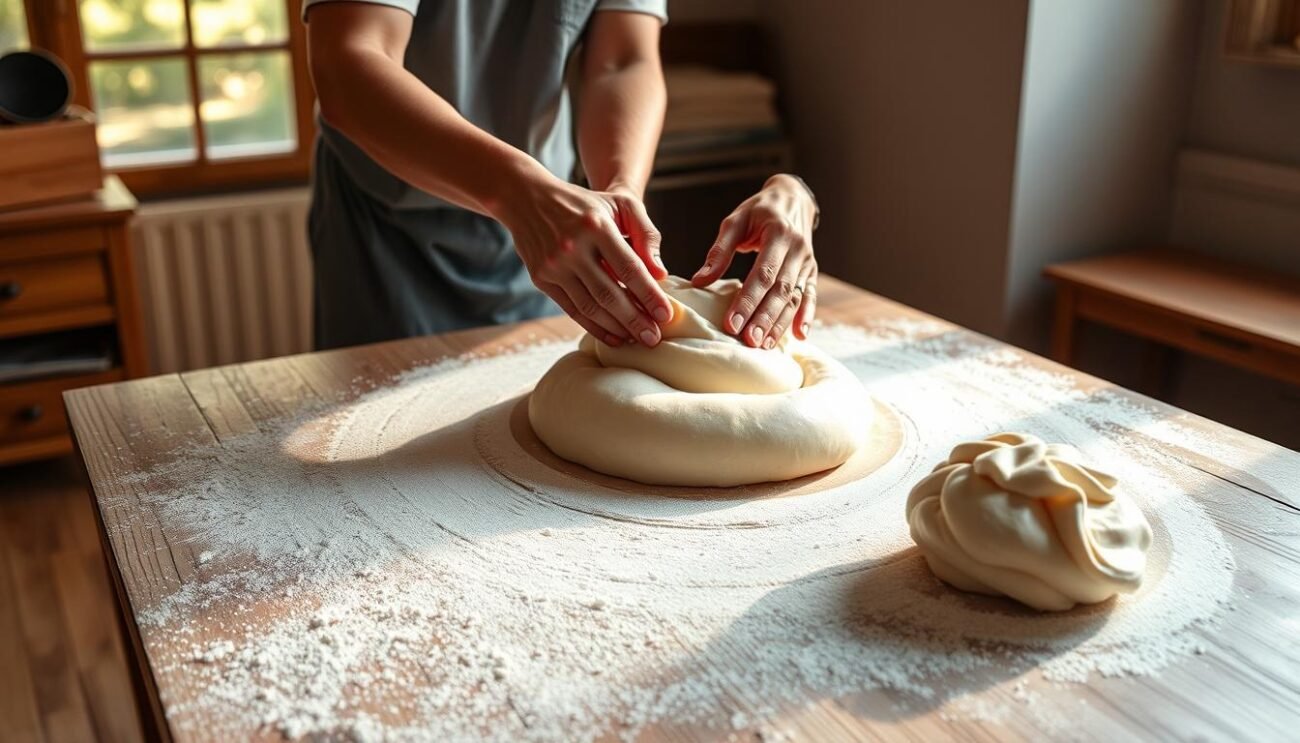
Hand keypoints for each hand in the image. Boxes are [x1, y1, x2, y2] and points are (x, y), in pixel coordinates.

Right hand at [496, 171, 671, 346]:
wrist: (528, 198)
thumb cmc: (585, 204)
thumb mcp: (620, 203)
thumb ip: (646, 234)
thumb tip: (660, 274)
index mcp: (596, 226)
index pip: (630, 269)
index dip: (649, 296)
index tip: (665, 316)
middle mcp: (572, 248)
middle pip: (609, 294)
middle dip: (635, 320)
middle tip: (654, 339)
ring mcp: (553, 266)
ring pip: (591, 307)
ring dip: (617, 328)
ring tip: (638, 339)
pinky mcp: (541, 278)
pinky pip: (572, 310)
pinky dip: (594, 327)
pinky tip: (614, 337)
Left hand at [691, 174, 818, 346]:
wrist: (792, 198)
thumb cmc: (758, 211)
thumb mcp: (735, 221)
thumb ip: (719, 251)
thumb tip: (699, 281)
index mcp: (778, 234)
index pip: (763, 274)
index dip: (747, 300)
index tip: (731, 324)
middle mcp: (797, 250)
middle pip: (781, 290)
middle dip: (764, 318)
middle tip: (748, 342)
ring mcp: (807, 262)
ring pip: (795, 297)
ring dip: (780, 323)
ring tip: (765, 346)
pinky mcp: (811, 271)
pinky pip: (810, 295)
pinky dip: (806, 316)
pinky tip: (800, 335)